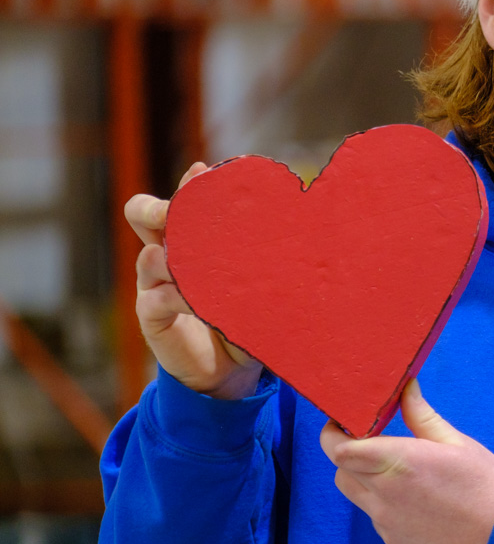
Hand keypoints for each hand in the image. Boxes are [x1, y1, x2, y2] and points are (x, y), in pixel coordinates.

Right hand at [126, 162, 261, 400]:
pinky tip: (196, 301)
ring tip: (193, 264)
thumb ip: (263, 261)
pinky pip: (155, 297)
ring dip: (172, 256)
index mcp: (192, 240)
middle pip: (141, 214)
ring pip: (147, 256)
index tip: (205, 172)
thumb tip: (301, 232)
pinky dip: (177, 296)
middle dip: (155, 207)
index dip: (189, 185)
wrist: (229, 371)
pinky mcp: (152, 315)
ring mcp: (154, 284)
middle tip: (174, 211)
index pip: (182, 201)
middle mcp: (167, 254)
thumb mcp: (257, 285)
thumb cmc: (246, 317)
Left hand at [320, 381, 493, 543]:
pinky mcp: (393, 540)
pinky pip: (374, 514)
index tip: (345, 422)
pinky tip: (415, 496)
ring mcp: (386, 521)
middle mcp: (384, 493)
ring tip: (394, 468)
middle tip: (372, 440)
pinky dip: (382, 500)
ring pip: (353, 493)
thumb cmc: (488, 487)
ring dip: (361, 476)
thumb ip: (422, 416)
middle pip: (340, 469)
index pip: (339, 449)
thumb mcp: (459, 443)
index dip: (334, 433)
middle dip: (348, 452)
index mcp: (399, 462)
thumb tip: (405, 388)